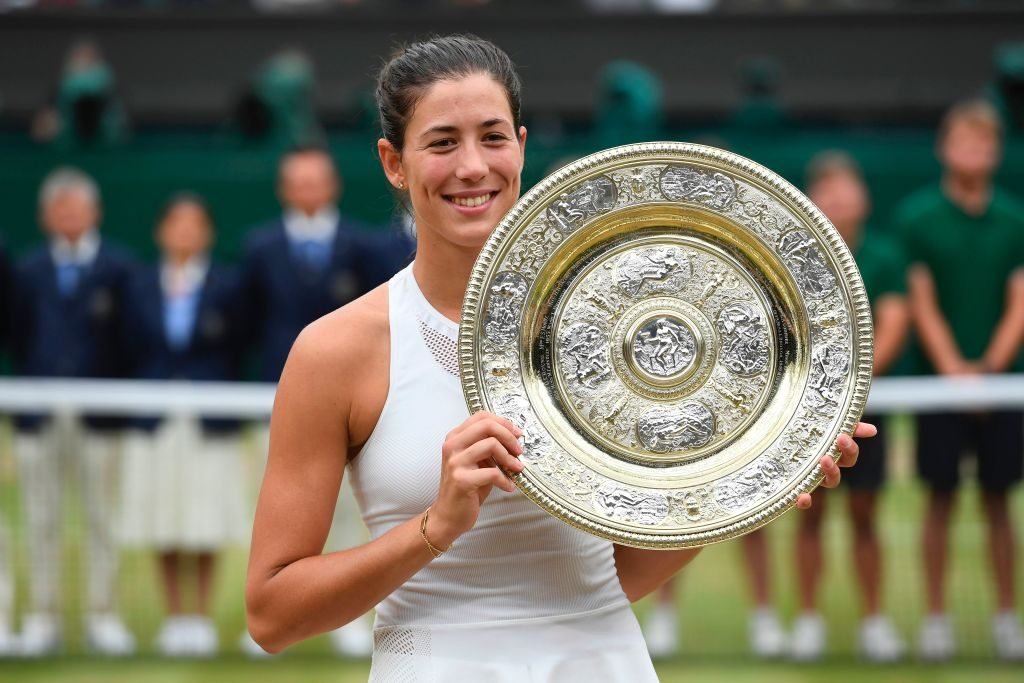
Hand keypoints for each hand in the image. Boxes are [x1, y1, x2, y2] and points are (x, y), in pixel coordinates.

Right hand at [427, 411, 523, 547]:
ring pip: (491, 445)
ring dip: (509, 458)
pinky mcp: (461, 480)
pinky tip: (508, 486)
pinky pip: (492, 473)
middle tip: (519, 451)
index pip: (481, 417)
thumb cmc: (466, 488)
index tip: (517, 434)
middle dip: (509, 437)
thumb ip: (488, 447)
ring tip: (516, 469)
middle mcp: (452, 446)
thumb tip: (514, 438)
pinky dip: (505, 480)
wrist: (448, 516)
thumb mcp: (476, 462)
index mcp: (455, 438)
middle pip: (486, 426)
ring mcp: (455, 462)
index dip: (503, 422)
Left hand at [795, 421, 876, 509]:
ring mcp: (810, 478)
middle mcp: (823, 469)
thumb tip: (872, 430)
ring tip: (824, 461)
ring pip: (829, 484)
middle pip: (839, 473)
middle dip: (839, 462)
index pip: (849, 457)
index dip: (850, 449)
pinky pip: (803, 500)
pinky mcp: (794, 486)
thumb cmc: (802, 428)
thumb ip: (846, 425)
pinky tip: (803, 497)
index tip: (842, 436)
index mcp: (832, 454)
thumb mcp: (824, 424)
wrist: (770, 434)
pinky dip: (804, 501)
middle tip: (829, 453)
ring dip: (830, 474)